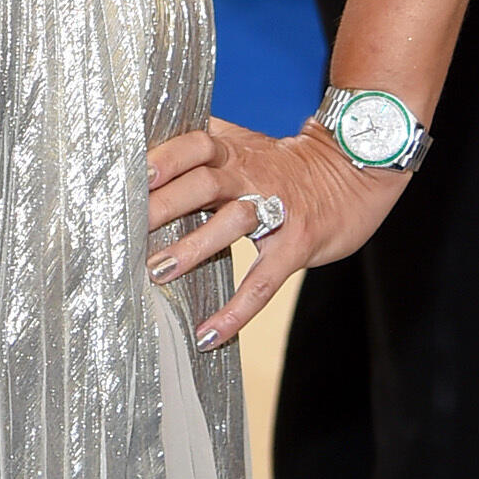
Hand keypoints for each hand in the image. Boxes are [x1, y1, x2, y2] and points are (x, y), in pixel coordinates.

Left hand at [145, 116, 408, 345]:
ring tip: (155, 272)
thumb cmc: (282, 164)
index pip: (194, 144)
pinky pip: (263, 282)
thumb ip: (200, 149)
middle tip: (125, 228)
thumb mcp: (243, 145)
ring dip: (191, 248)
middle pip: (203, 182)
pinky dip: (236, 311)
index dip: (165, 156)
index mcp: (232, 149)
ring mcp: (277, 210)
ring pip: (231, 225)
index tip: (131, 173)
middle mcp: (251, 175)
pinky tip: (208, 335)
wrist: (354, 171)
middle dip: (163, 205)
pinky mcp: (297, 245)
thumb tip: (139, 154)